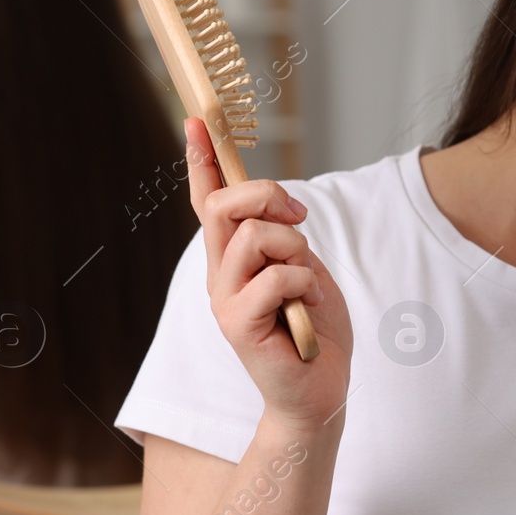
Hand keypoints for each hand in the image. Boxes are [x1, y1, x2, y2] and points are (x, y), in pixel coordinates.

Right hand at [183, 117, 352, 433]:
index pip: (207, 199)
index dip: (202, 160)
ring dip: (295, 249)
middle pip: (223, 205)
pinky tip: (309, 307)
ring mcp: (224, 300)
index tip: (198, 120)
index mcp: (232, 258)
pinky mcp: (238, 325)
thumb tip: (276, 206)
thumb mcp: (302, 269)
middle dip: (266, 196)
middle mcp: (219, 275)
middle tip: (300, 219)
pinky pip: (273, 277)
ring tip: (307, 282)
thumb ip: (282, 238)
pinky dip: (304, 284)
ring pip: (252, 237)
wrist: (317, 394)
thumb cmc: (312, 330)